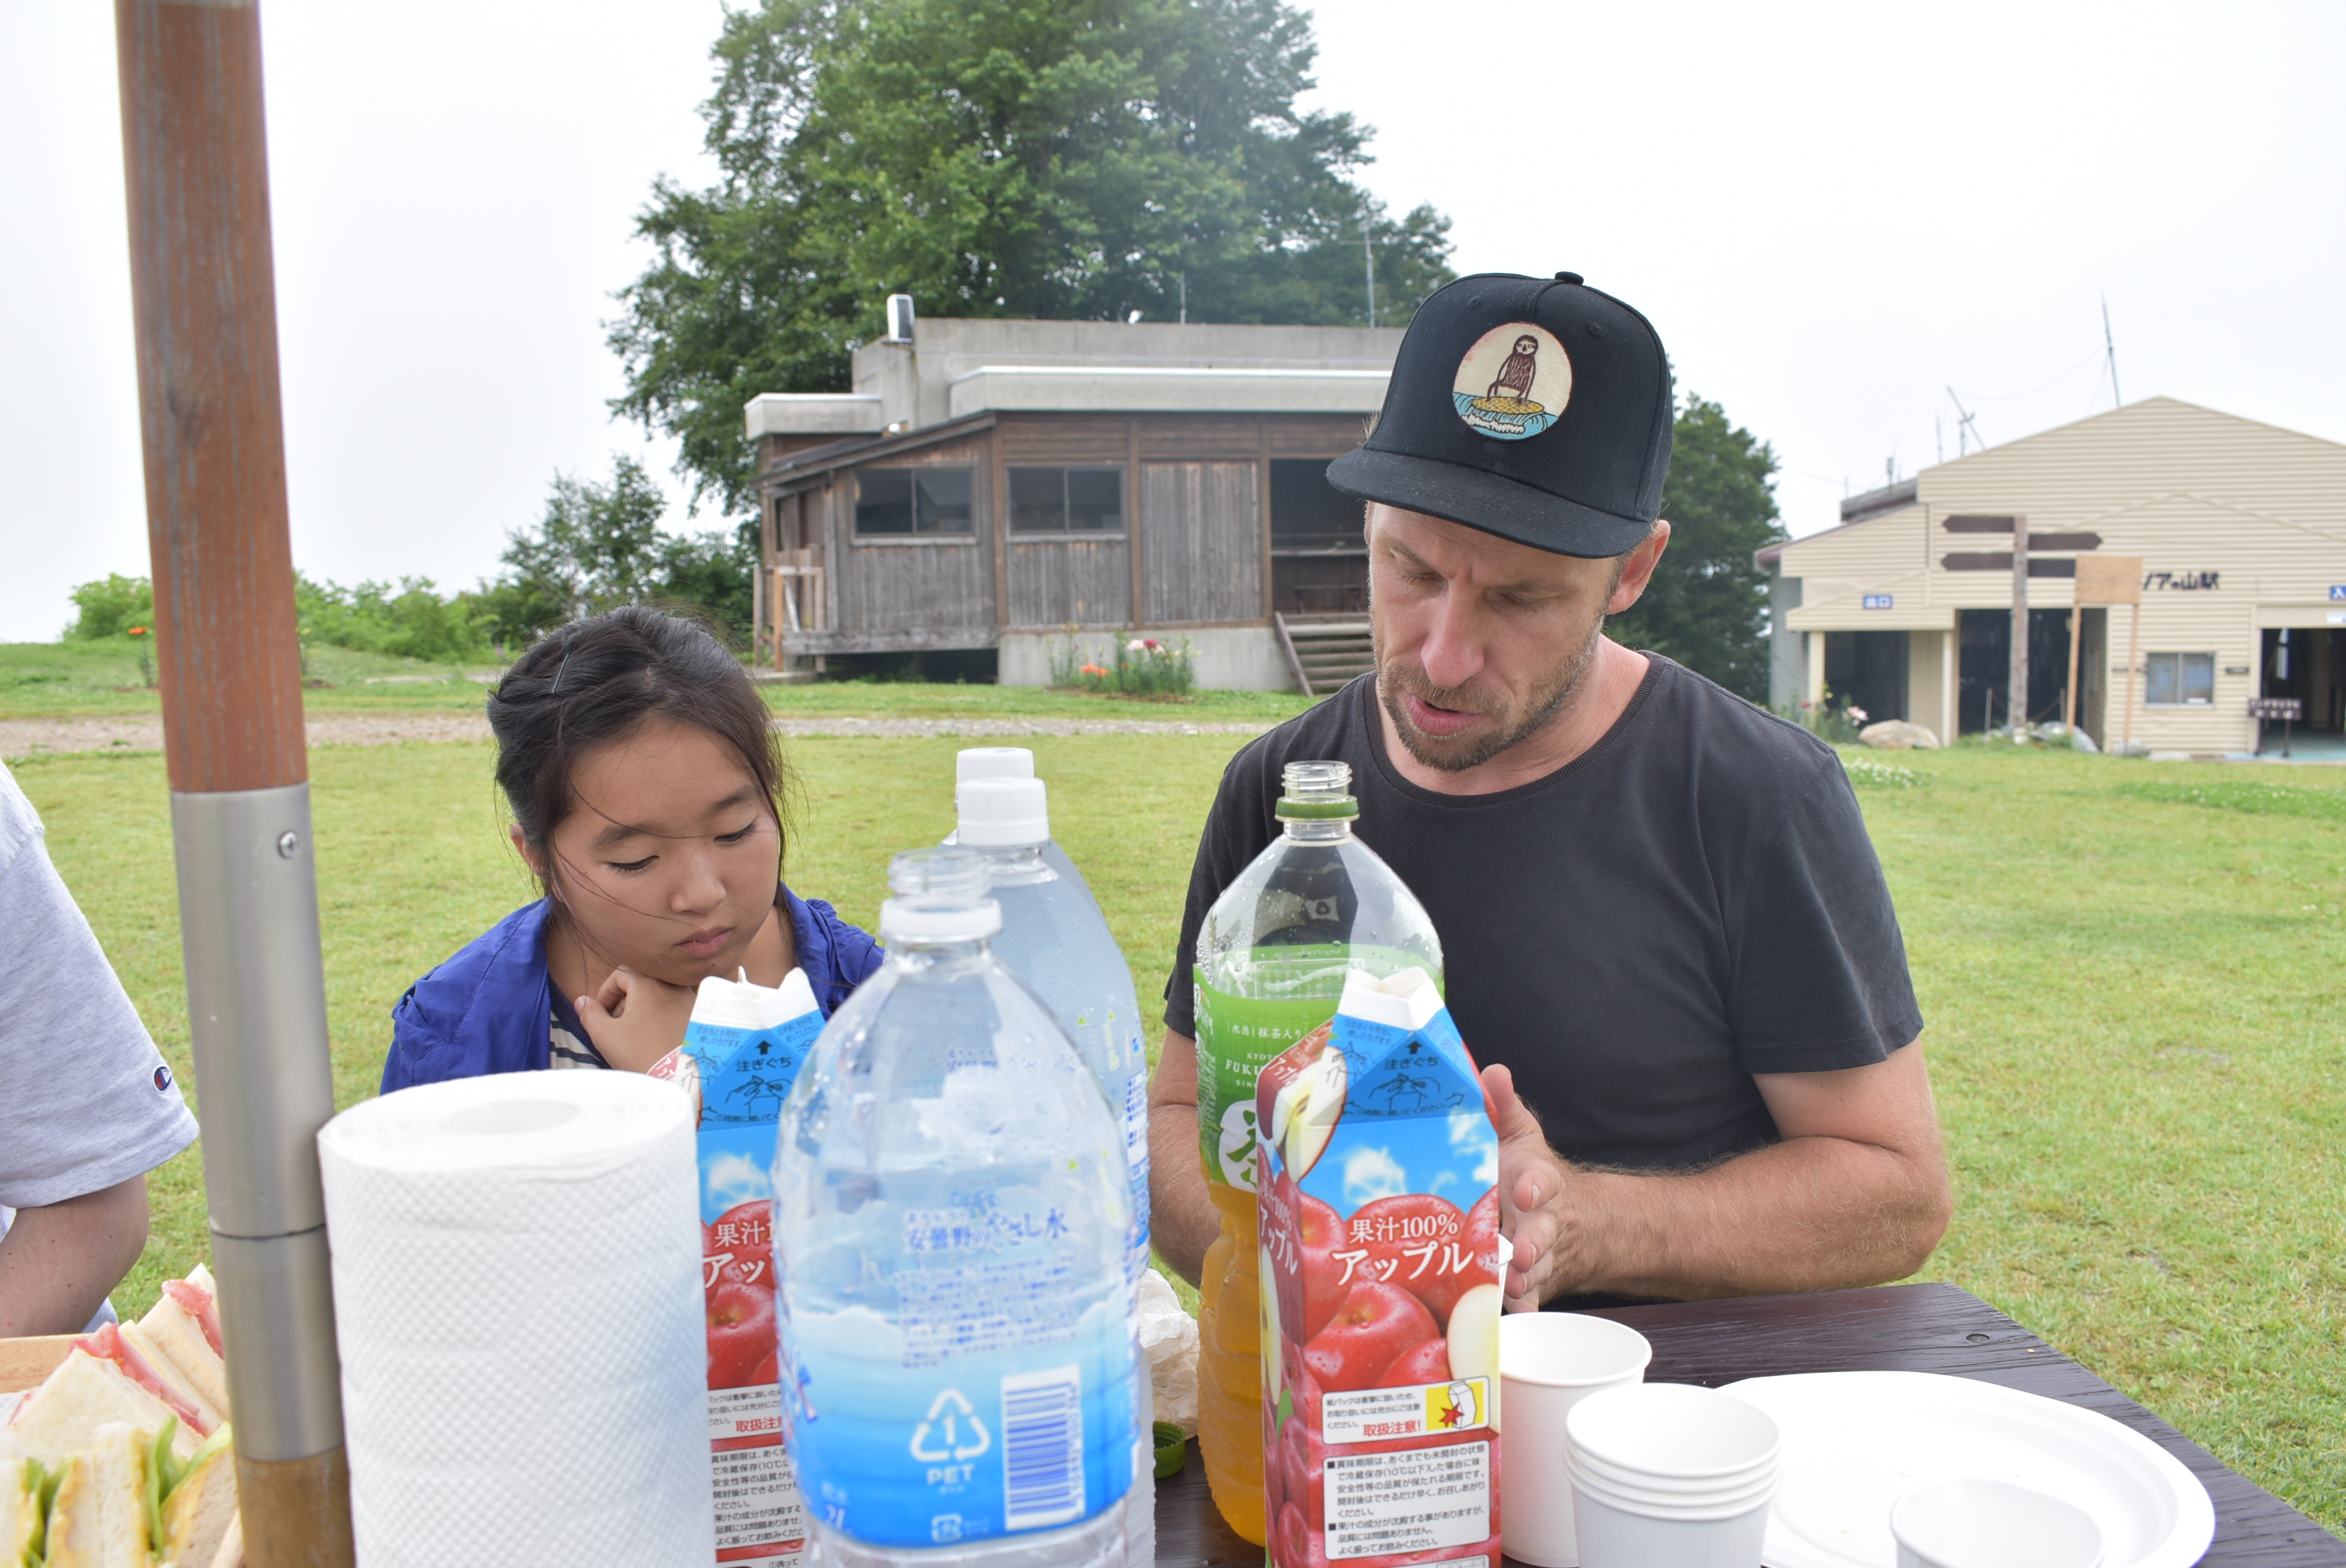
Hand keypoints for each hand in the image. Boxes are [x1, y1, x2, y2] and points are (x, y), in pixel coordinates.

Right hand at [575, 966, 696, 1071]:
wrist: (680, 1077)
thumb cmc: (640, 1054)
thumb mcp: (604, 1035)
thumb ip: (589, 1013)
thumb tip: (583, 1000)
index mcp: (648, 983)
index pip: (620, 974)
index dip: (606, 992)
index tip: (601, 1013)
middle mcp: (672, 985)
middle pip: (641, 983)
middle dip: (623, 1000)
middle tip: (616, 1024)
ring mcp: (690, 998)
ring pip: (659, 994)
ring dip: (642, 1007)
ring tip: (635, 1032)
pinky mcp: (699, 1015)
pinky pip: (675, 1006)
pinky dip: (662, 1014)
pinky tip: (656, 1036)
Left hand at [1481, 1063, 1593, 1310]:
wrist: (1575, 1225)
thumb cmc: (1530, 1175)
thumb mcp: (1522, 1138)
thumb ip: (1504, 1107)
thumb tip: (1490, 1070)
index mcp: (1538, 1182)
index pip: (1541, 1180)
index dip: (1535, 1186)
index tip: (1526, 1190)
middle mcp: (1544, 1221)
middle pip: (1542, 1232)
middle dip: (1533, 1242)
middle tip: (1522, 1251)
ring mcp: (1541, 1255)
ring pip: (1536, 1269)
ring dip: (1524, 1278)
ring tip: (1510, 1284)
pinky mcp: (1535, 1282)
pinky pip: (1531, 1300)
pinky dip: (1524, 1309)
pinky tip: (1513, 1319)